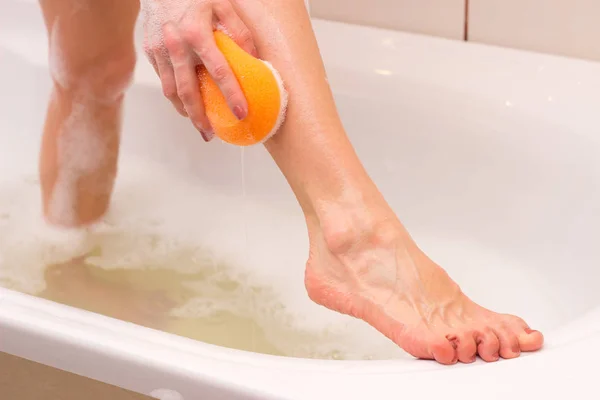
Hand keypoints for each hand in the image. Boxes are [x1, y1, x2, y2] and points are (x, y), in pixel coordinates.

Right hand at [141, 0, 255, 140]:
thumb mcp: (223, 5)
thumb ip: (239, 31)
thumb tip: (253, 58)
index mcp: (197, 33)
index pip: (219, 71)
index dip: (231, 95)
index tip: (241, 113)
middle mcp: (176, 45)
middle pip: (188, 91)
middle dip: (200, 117)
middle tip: (210, 134)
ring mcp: (159, 50)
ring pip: (171, 91)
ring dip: (185, 111)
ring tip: (198, 124)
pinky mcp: (149, 51)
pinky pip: (163, 80)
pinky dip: (174, 96)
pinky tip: (185, 104)